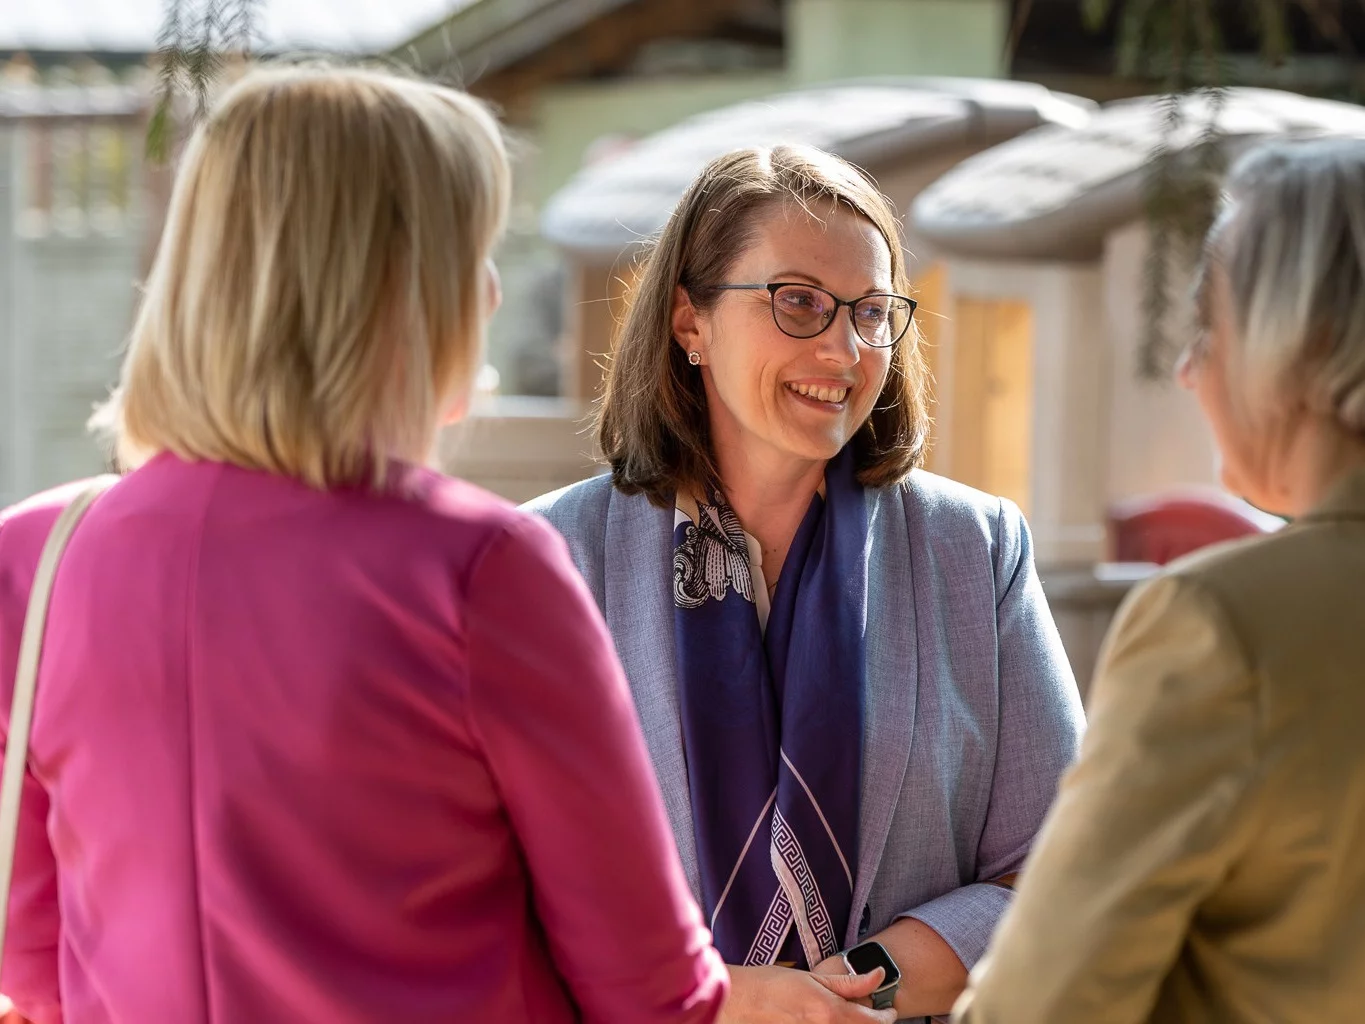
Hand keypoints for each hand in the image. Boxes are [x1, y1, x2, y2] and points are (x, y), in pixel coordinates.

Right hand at [720, 964, 897, 1022]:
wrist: (738, 1001)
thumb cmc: (771, 984)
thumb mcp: (812, 977)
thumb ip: (849, 981)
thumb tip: (878, 975)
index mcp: (830, 1013)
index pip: (872, 1022)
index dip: (886, 1018)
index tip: (890, 1012)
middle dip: (869, 1023)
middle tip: (869, 1012)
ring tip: (844, 1013)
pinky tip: (823, 1017)